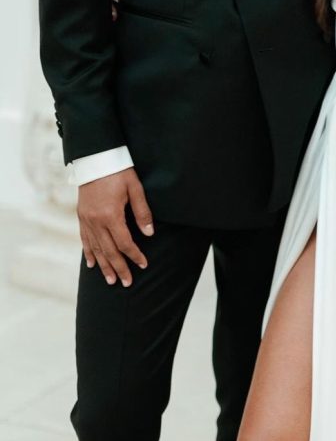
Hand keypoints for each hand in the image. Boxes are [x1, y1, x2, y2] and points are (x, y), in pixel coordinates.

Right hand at [77, 168, 153, 286]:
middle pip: (109, 250)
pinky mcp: (81, 216)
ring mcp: (86, 219)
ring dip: (104, 265)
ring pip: (96, 248)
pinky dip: (89, 253)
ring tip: (110, 280)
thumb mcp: (135, 188)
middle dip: (119, 268)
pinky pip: (84, 239)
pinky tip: (92, 264)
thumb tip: (149, 233)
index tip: (143, 265)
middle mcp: (96, 221)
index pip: (124, 243)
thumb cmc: (119, 171)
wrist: (95, 158)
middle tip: (126, 283)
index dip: (134, 255)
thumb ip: (142, 212)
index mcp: (111, 215)